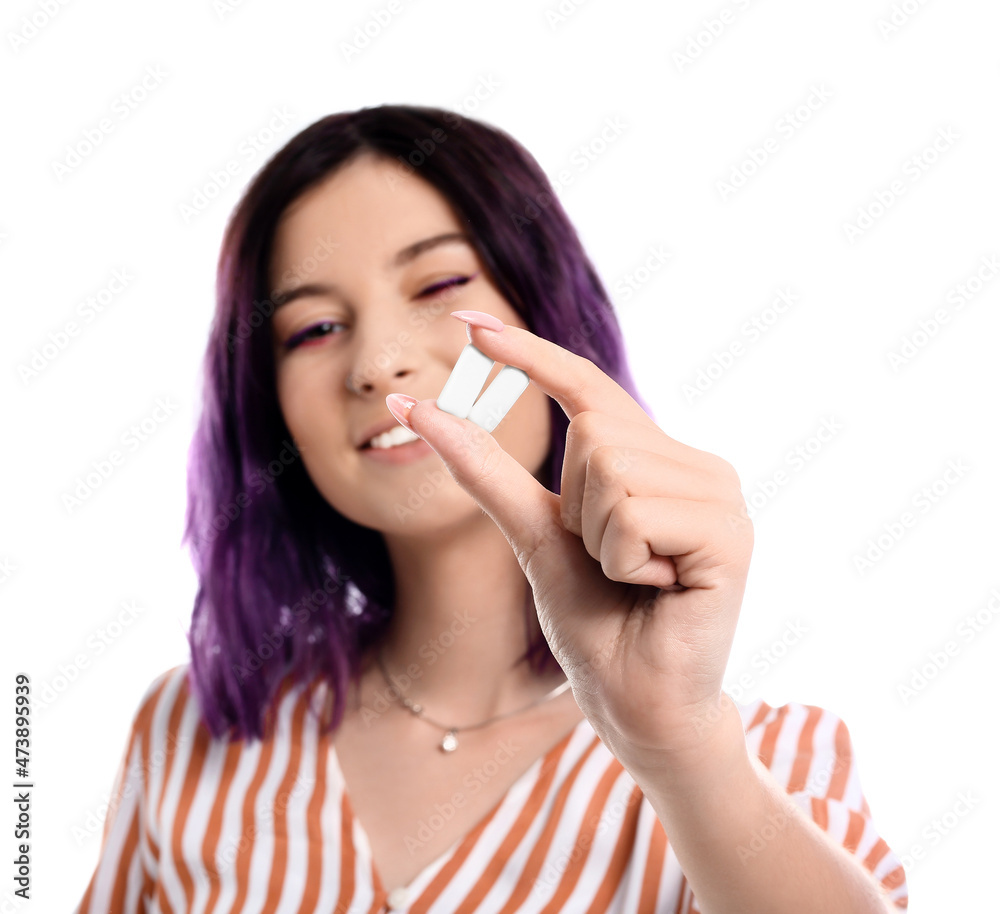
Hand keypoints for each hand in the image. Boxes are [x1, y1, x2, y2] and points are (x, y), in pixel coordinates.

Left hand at [387, 315, 753, 771]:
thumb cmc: (593, 621)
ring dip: (598, 539)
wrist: (637, 704)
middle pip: (593, 430)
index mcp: (657, 459)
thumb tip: (419, 408)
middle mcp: (696, 465)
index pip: (588, 387)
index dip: (528, 354)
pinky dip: (622, 560)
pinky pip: (634, 512)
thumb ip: (487, 470)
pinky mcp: (730, 532)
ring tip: (635, 578)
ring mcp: (720, 494)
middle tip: (610, 564)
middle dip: (575, 508)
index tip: (464, 320)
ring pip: (611, 468)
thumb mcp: (532, 534)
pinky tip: (659, 590)